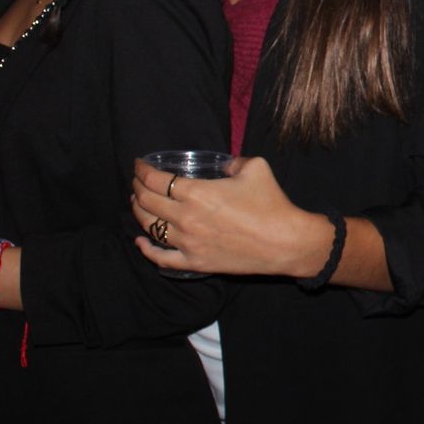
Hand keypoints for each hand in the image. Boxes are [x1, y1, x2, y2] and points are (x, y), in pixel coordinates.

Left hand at [131, 155, 326, 276]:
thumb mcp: (255, 168)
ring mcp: (188, 243)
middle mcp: (186, 218)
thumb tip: (224, 165)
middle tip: (138, 181)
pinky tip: (140, 241)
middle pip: (147, 202)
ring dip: (139, 213)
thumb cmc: (271, 203)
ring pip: (150, 228)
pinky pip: (161, 258)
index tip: (140, 165)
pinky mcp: (195, 262)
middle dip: (137, 188)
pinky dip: (146, 249)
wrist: (285, 242)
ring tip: (138, 203)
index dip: (143, 171)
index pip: (157, 180)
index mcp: (197, 193)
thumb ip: (234, 161)